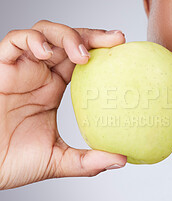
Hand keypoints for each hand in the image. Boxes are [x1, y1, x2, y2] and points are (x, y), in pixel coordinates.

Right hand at [0, 20, 126, 189]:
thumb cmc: (14, 161)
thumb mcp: (59, 160)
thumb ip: (89, 161)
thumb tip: (122, 159)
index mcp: (53, 90)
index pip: (81, 61)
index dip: (102, 51)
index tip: (124, 52)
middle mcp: (40, 75)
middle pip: (69, 41)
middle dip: (93, 36)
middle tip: (116, 40)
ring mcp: (21, 70)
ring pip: (45, 34)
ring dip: (67, 35)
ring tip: (83, 54)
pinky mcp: (1, 69)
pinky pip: (14, 42)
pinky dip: (32, 40)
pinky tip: (47, 53)